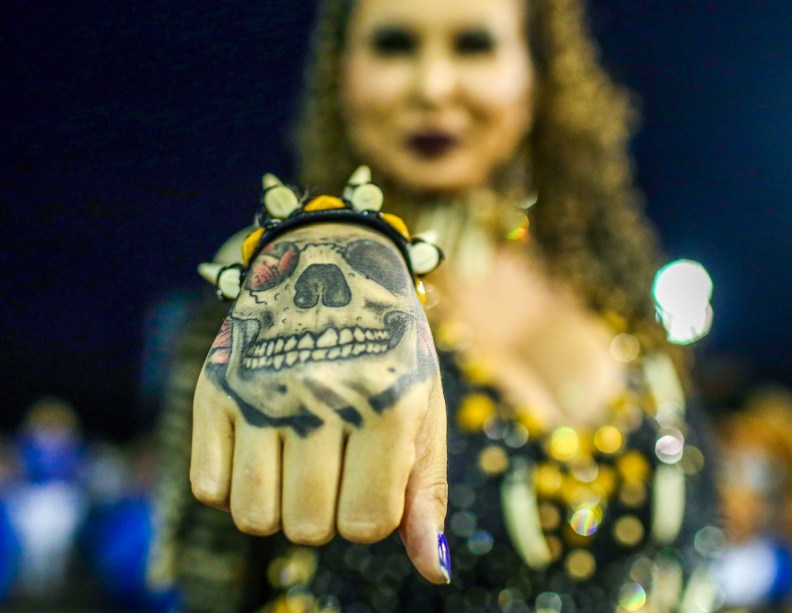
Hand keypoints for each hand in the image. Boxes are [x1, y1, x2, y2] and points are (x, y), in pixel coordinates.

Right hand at [189, 223, 448, 583]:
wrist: (331, 260)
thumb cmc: (389, 348)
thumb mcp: (424, 407)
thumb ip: (428, 492)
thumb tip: (435, 574)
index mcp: (387, 405)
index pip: (369, 525)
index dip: (372, 513)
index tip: (373, 475)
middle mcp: (321, 398)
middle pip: (309, 528)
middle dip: (327, 511)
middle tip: (335, 461)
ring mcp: (260, 392)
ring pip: (254, 517)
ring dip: (279, 504)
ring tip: (298, 458)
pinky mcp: (214, 387)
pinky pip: (209, 487)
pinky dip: (235, 483)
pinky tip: (260, 445)